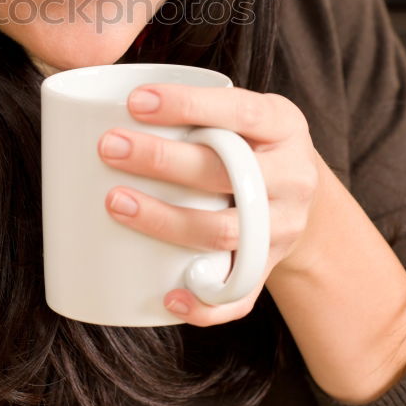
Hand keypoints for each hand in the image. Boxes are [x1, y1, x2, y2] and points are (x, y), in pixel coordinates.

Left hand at [98, 83, 320, 325]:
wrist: (302, 198)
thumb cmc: (249, 143)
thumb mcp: (242, 113)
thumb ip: (198, 107)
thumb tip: (102, 102)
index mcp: (283, 126)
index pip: (240, 111)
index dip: (188, 105)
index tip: (135, 102)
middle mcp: (291, 177)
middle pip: (227, 172)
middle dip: (162, 160)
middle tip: (109, 148)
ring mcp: (282, 227)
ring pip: (224, 232)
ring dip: (165, 220)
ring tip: (114, 201)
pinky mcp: (267, 268)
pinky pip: (237, 295)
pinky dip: (202, 303)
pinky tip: (166, 296)